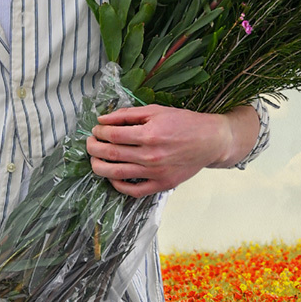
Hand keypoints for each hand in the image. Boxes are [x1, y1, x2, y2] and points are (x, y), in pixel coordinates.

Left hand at [86, 104, 252, 196]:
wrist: (210, 141)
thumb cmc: (184, 123)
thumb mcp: (156, 110)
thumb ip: (128, 114)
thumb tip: (104, 119)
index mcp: (149, 134)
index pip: (112, 135)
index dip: (99, 132)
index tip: (96, 130)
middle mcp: (151, 155)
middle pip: (110, 154)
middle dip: (94, 148)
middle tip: (90, 144)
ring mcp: (155, 173)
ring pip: (116, 174)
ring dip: (99, 167)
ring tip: (94, 160)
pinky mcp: (161, 184)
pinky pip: (133, 190)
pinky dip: (118, 185)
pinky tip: (113, 176)